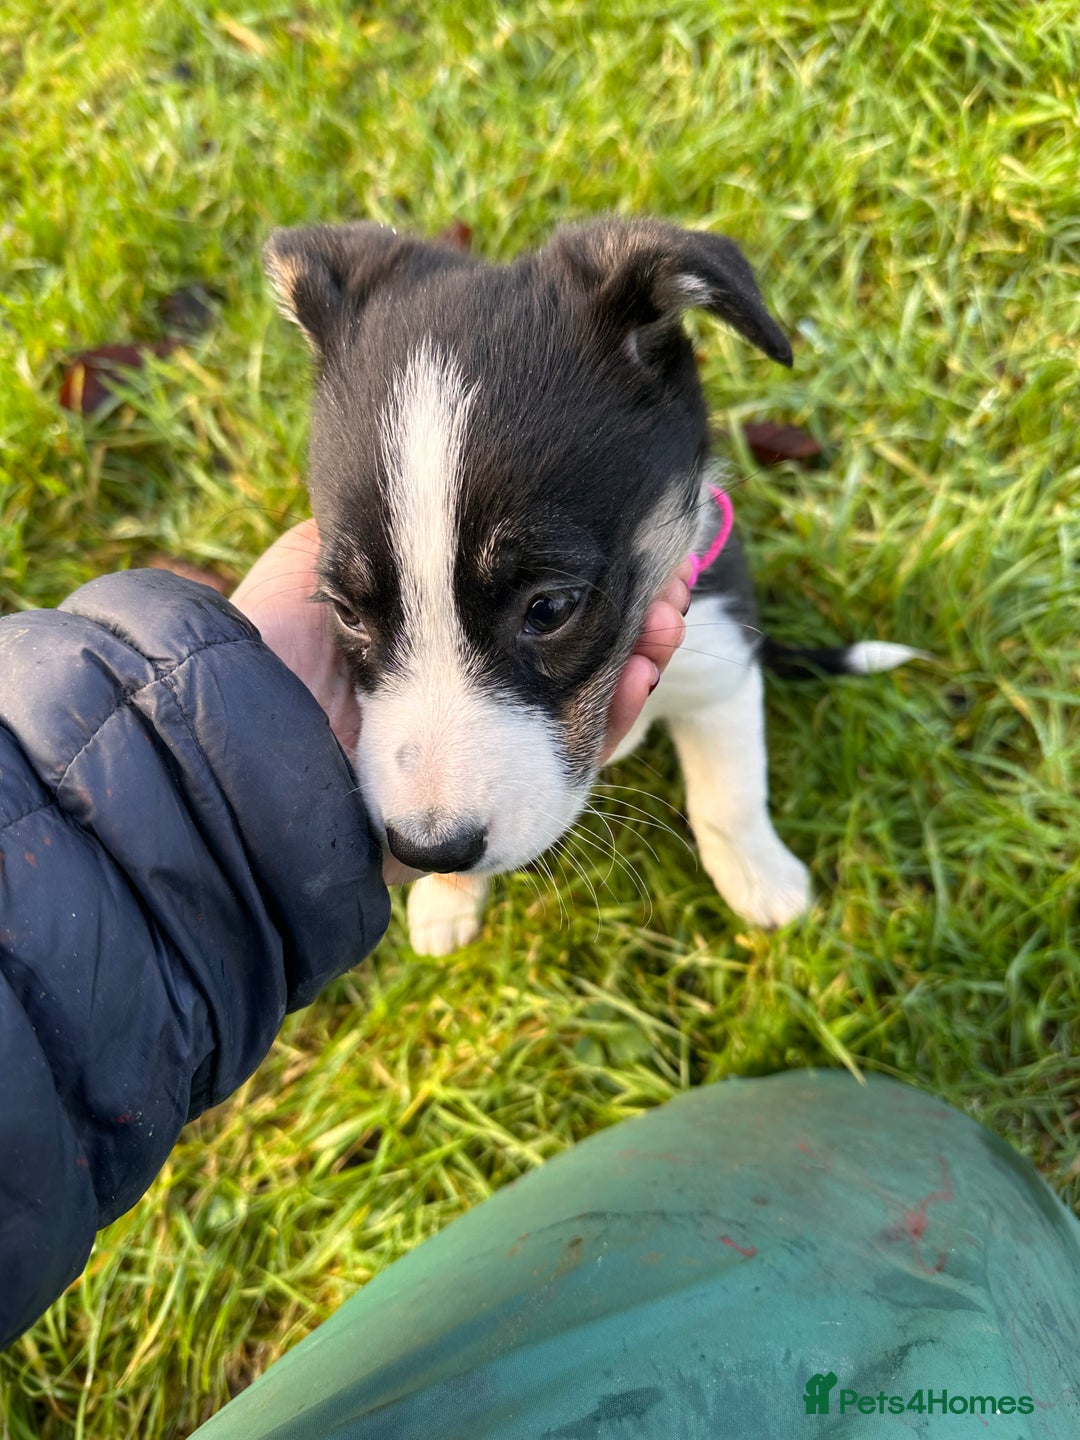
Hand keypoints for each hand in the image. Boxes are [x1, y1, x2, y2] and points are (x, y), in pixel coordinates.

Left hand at [232, 520, 690, 879]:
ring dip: (632, 659)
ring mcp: (474, 761)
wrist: (241, 756)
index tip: (631, 526)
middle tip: (672, 575)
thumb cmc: (271, 654)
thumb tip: (430, 465)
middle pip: (563, 651)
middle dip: (624, 610)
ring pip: (578, 706)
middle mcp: (454, 698)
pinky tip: (645, 667)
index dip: (582, 567)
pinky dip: (613, 718)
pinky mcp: (488, 816)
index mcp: (423, 644)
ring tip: (671, 614)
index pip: (525, 600)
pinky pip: (567, 772)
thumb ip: (384, 521)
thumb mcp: (325, 562)